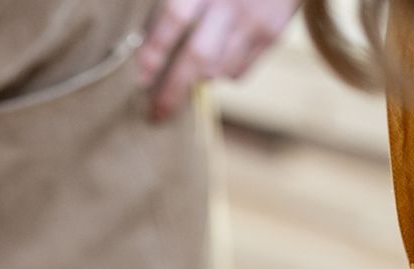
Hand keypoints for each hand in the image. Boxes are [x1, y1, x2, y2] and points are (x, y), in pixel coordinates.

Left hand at [140, 0, 300, 119]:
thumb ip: (173, 15)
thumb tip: (146, 61)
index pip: (174, 19)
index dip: (155, 51)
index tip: (142, 80)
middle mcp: (230, 3)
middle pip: (198, 56)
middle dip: (173, 90)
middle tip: (157, 113)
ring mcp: (253, 20)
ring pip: (219, 71)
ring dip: (199, 81)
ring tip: (190, 75)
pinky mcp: (271, 34)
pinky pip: (238, 72)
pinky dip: (222, 74)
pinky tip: (221, 57)